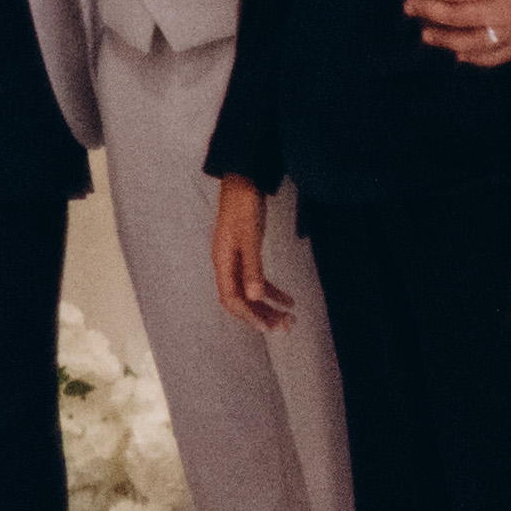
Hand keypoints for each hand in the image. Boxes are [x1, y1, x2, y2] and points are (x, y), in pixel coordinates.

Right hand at [212, 177, 291, 335]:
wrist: (242, 183)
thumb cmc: (243, 207)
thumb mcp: (250, 238)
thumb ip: (252, 267)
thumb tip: (254, 296)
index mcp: (222, 262)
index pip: (232, 299)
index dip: (249, 315)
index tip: (269, 327)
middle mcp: (226, 265)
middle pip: (241, 300)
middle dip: (262, 315)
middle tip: (285, 326)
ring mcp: (235, 261)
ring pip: (249, 292)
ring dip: (268, 307)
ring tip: (288, 317)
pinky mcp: (245, 255)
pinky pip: (256, 280)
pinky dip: (271, 291)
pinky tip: (287, 299)